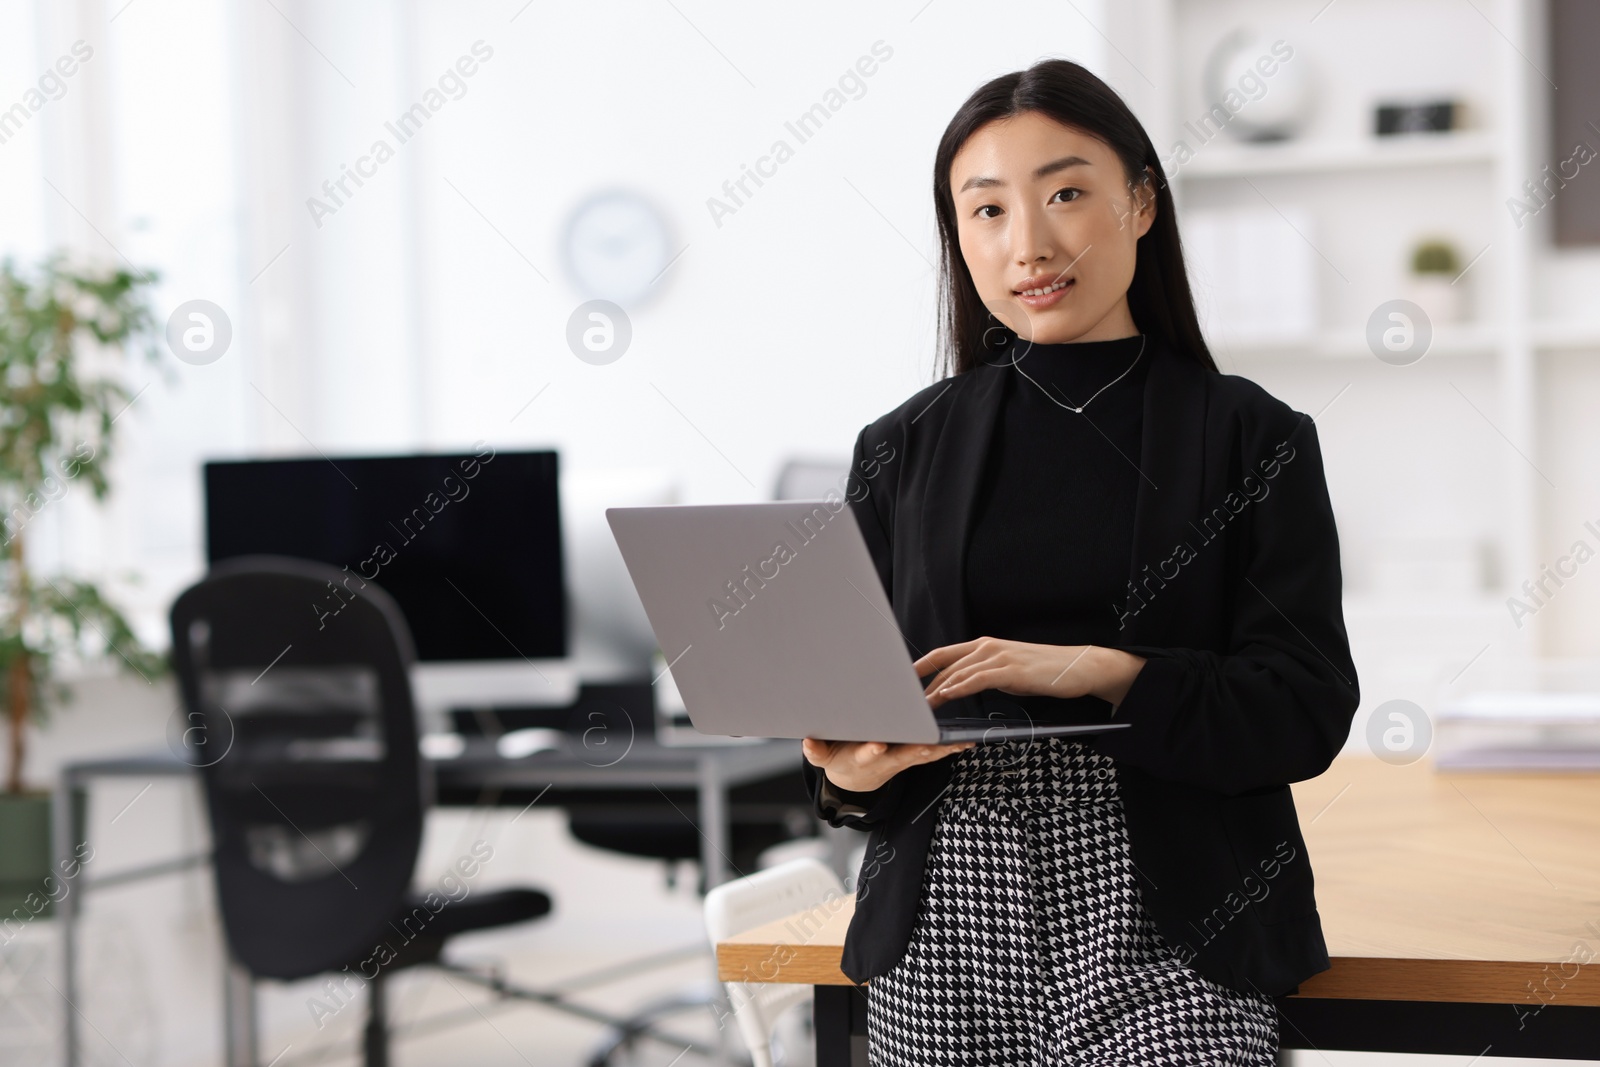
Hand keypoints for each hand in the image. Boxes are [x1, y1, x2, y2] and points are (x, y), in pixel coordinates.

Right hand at [801, 737, 973, 793]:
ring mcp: (902, 759)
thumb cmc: (839, 760)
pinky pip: (933, 752)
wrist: (855, 778)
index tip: (876, 745)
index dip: (871, 750)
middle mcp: (886, 760)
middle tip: (929, 743)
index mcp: (863, 757)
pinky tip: (965, 742)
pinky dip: (948, 748)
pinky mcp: (912, 756)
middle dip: (915, 748)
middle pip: (902, 754)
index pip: (867, 754)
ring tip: (958, 742)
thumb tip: (807, 741)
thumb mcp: (822, 757)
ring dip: (940, 749)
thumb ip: (815, 750)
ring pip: (923, 754)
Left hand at [913, 638, 1146, 709]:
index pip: (944, 654)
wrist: (1078, 667)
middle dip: (922, 683)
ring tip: (918, 705)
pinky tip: (946, 697)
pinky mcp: (1010, 670)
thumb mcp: (1009, 671)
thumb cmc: (1044, 672)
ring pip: (957, 671)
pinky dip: (958, 687)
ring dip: (935, 689)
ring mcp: (998, 656)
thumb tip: (967, 686)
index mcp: (985, 646)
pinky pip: (977, 679)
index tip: (902, 679)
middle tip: (904, 699)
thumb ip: (986, 674)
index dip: (920, 665)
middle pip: (945, 663)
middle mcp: (987, 647)